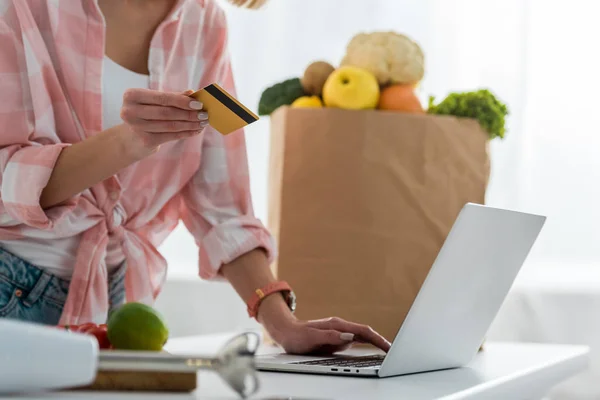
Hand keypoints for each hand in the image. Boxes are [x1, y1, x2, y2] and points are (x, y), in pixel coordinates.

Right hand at [119, 88, 207, 158]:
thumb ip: (172, 97)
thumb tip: (193, 93)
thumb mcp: (154, 102)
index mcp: (131, 95)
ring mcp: (136, 128)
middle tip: (204, 115)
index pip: (162, 98)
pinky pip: (171, 136)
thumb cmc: (145, 114)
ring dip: (190, 124)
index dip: (182, 101)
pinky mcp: (145, 141)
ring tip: (203, 123)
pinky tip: (196, 130)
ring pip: (171, 125)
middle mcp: (130, 111)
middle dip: (189, 114)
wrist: (130, 139)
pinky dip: (186, 133)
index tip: (199, 104)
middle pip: (167, 112)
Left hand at [269, 316, 391, 354]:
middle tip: (395, 351)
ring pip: (362, 337)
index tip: (388, 346)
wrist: (286, 332)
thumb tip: (349, 336)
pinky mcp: (337, 338)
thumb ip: (330, 336)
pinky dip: (367, 345)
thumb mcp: (311, 337)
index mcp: (337, 325)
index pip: (363, 331)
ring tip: (389, 352)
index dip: (377, 339)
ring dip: (376, 343)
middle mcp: (341, 327)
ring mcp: (340, 332)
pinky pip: (356, 341)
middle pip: (366, 333)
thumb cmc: (297, 336)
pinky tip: (373, 350)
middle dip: (381, 341)